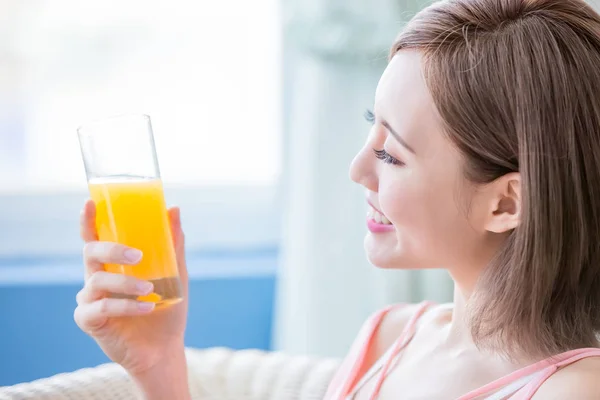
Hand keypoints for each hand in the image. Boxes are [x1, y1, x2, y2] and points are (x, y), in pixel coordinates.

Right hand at [74, 200, 188, 375]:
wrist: (164, 348)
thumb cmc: (166, 309)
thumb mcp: (175, 273)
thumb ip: (173, 244)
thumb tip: (174, 209)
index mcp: (112, 264)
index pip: (94, 237)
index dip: (88, 220)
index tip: (90, 202)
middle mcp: (96, 278)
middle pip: (90, 253)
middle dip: (112, 250)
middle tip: (137, 255)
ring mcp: (90, 300)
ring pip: (96, 282)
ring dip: (125, 283)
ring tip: (150, 289)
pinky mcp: (89, 321)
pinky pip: (101, 308)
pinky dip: (126, 306)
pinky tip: (148, 307)